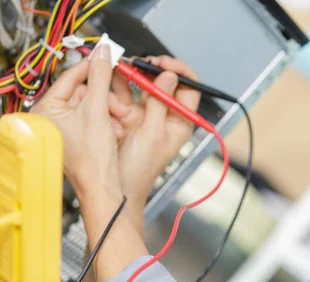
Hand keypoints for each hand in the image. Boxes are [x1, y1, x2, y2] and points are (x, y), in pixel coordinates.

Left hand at [31, 45, 129, 201]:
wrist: (102, 185)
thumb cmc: (92, 159)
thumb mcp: (98, 110)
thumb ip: (101, 77)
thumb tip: (103, 54)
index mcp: (46, 109)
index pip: (70, 76)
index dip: (92, 67)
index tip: (107, 58)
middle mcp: (51, 118)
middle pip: (84, 92)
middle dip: (106, 100)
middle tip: (118, 107)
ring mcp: (64, 128)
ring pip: (92, 105)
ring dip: (110, 112)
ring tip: (117, 124)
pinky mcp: (76, 136)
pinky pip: (94, 118)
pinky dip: (107, 122)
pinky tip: (114, 131)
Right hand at [111, 56, 201, 206]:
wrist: (116, 186)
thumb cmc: (139, 169)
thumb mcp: (152, 134)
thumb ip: (160, 104)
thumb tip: (170, 78)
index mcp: (180, 121)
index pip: (189, 88)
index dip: (180, 71)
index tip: (164, 63)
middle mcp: (166, 115)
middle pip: (166, 82)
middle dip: (153, 68)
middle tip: (141, 61)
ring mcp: (147, 114)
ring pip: (144, 85)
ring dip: (135, 73)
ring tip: (125, 65)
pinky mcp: (128, 115)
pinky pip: (126, 93)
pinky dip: (120, 83)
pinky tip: (113, 76)